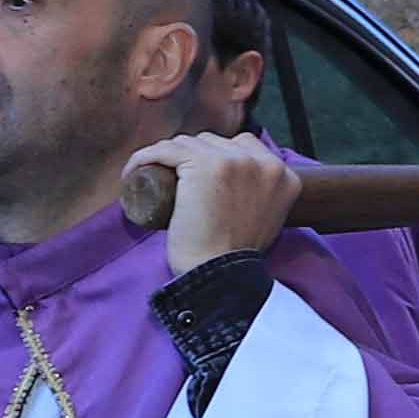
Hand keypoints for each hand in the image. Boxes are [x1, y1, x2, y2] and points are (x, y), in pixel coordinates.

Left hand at [132, 133, 301, 272]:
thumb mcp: (266, 221)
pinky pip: (165, 150)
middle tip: (173, 184)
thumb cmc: (234, 258)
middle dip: (192, 157)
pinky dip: (144, 158)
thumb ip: (264, 202)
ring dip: (168, 158)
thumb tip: (242, 194)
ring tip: (154, 180)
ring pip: (188, 144)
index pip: (244, 146)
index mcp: (284, 175)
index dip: (216, 157)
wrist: (220, 275)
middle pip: (215, 142)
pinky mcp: (203, 165)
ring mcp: (234, 161)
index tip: (196, 178)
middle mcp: (264, 162)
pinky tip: (134, 171)